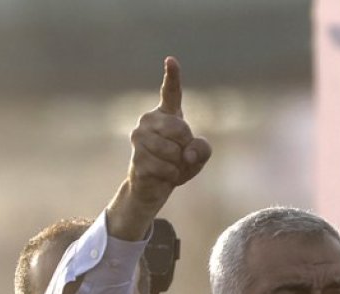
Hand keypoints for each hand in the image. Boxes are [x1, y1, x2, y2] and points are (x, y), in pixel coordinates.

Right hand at [106, 56, 211, 240]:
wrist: (154, 187)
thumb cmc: (177, 165)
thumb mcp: (199, 156)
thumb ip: (203, 149)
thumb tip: (187, 153)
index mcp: (167, 114)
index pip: (171, 92)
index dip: (172, 76)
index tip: (171, 60)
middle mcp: (149, 120)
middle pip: (181, 129)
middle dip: (186, 146)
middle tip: (180, 156)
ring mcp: (139, 137)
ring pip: (173, 151)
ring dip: (178, 165)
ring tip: (170, 166)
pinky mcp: (136, 158)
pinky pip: (166, 167)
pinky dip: (171, 176)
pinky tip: (162, 175)